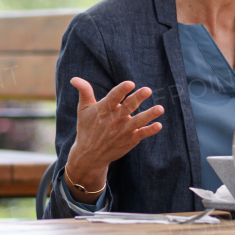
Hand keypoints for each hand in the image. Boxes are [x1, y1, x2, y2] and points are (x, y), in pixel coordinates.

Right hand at [65, 78, 163, 197]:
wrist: (89, 155)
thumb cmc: (87, 128)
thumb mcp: (83, 110)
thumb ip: (84, 92)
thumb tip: (74, 79)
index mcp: (103, 110)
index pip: (113, 98)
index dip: (121, 90)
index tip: (130, 83)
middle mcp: (114, 120)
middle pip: (127, 107)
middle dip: (137, 98)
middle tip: (148, 90)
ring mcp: (123, 130)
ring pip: (137, 121)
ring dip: (149, 115)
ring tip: (160, 108)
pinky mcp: (130, 140)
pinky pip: (141, 134)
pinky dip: (150, 130)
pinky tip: (159, 125)